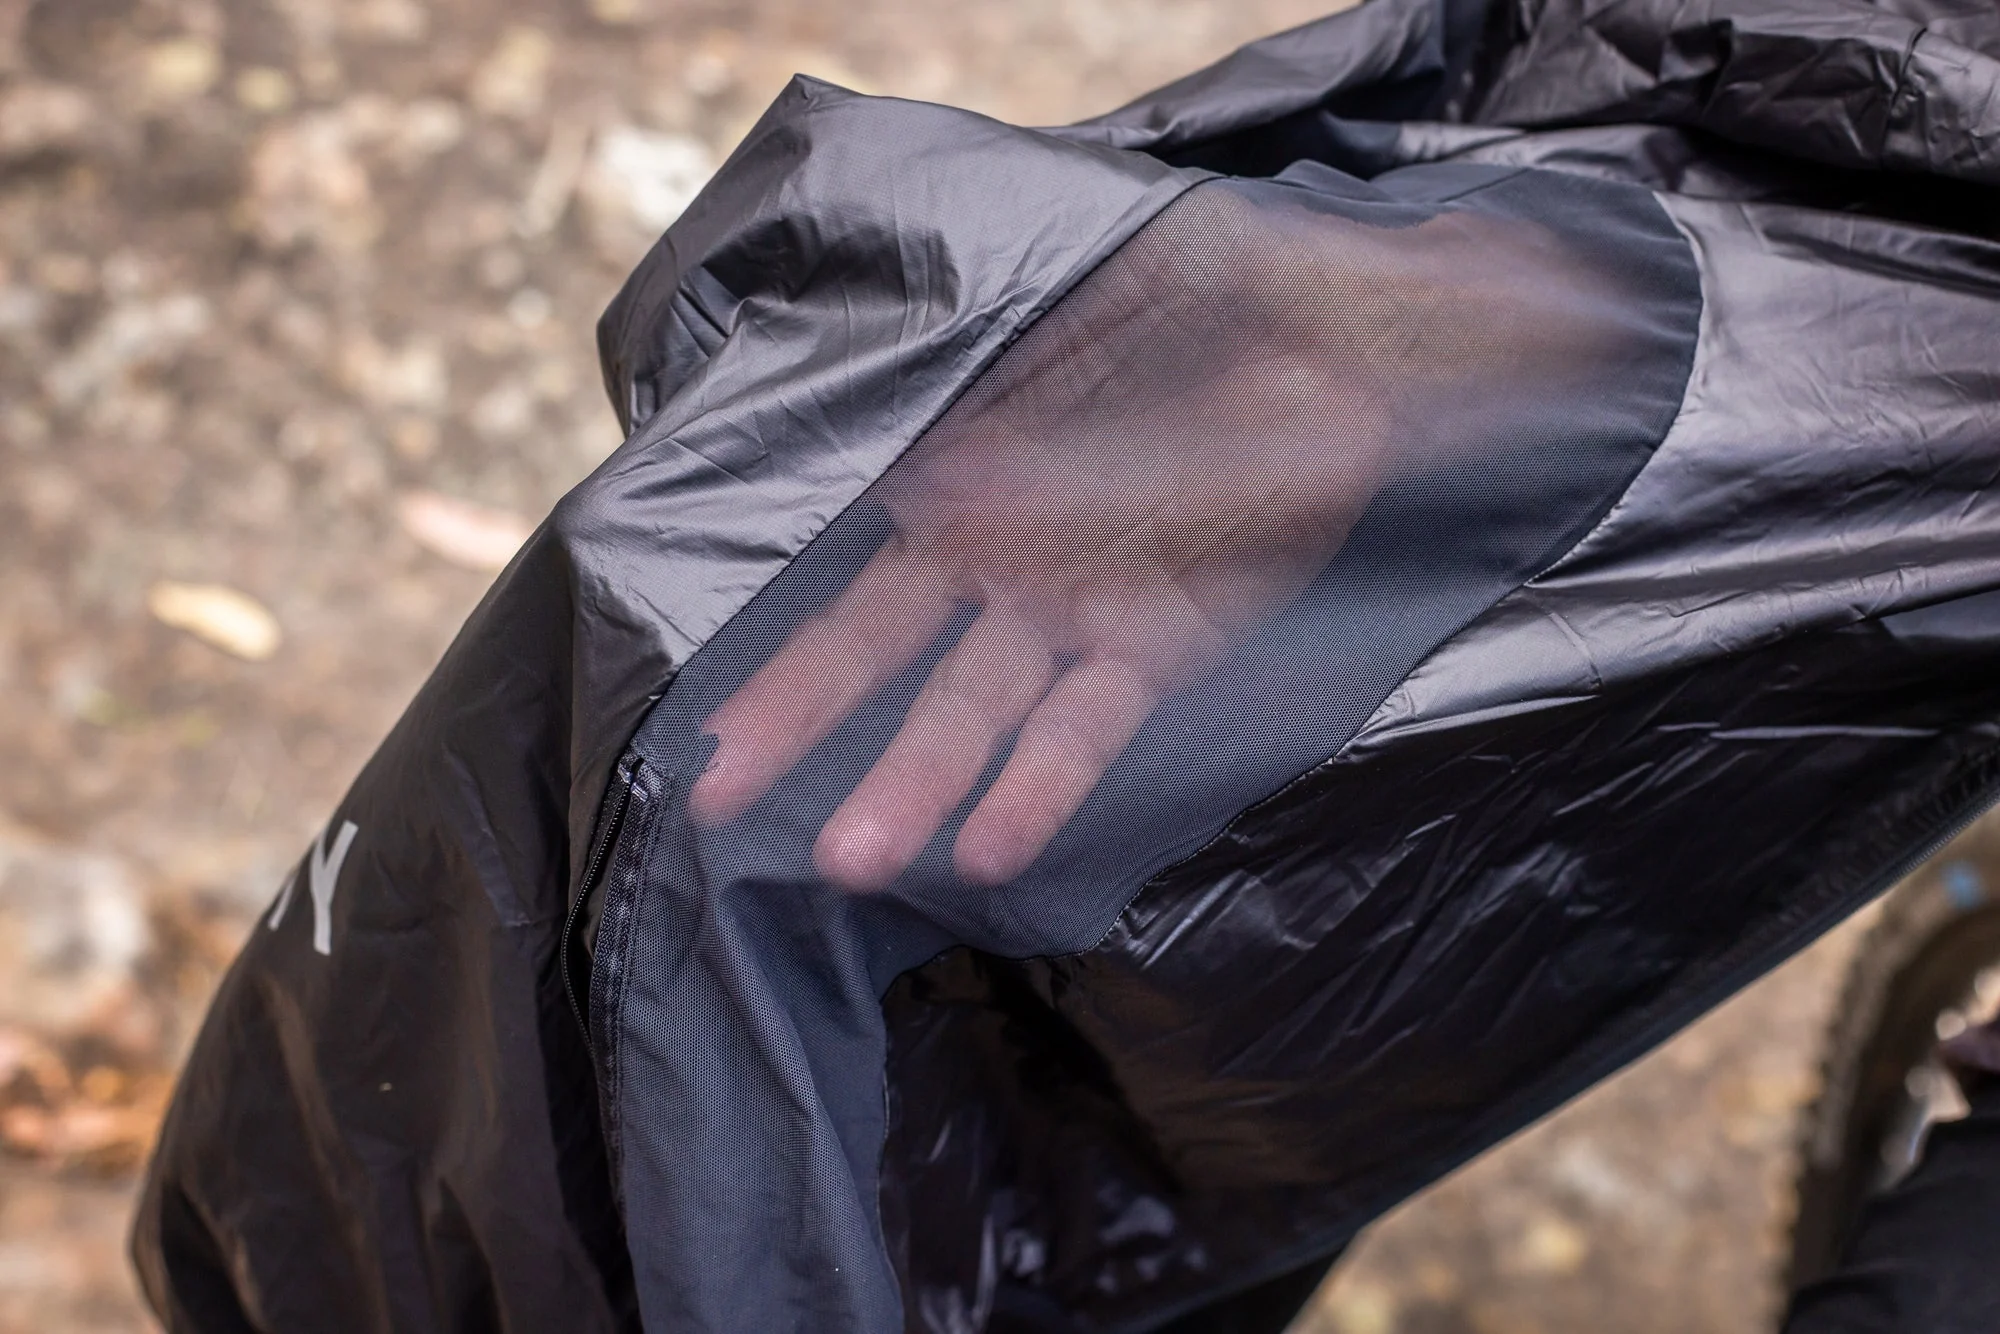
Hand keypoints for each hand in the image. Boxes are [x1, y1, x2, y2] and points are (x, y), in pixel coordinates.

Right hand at [689, 186, 1612, 889]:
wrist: (1357, 329)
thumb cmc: (1217, 301)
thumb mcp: (1100, 337)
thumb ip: (1033, 446)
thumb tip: (930, 497)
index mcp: (961, 475)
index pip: (851, 580)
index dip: (783, 660)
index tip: (707, 731)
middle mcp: (1001, 555)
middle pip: (884, 651)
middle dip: (805, 725)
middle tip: (717, 800)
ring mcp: (1078, 606)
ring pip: (980, 706)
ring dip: (921, 778)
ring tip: (856, 857)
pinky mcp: (1161, 645)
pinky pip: (1094, 722)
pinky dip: (1046, 779)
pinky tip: (993, 845)